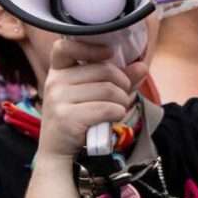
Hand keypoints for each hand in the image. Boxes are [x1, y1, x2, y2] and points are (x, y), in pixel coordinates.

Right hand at [36, 37, 139, 160]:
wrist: (59, 150)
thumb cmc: (80, 117)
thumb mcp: (96, 94)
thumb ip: (119, 79)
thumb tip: (142, 66)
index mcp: (59, 71)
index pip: (64, 47)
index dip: (89, 47)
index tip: (108, 54)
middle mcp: (55, 82)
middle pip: (103, 71)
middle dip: (122, 84)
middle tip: (122, 97)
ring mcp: (58, 99)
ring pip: (108, 90)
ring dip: (122, 101)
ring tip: (117, 109)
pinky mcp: (67, 117)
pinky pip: (107, 108)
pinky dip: (118, 113)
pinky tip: (113, 118)